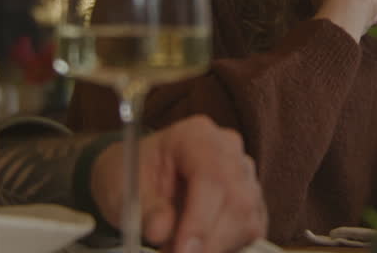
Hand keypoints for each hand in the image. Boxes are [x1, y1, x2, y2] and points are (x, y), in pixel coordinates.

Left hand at [90, 116, 265, 251]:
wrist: (140, 176)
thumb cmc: (133, 175)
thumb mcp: (123, 188)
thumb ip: (144, 209)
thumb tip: (161, 229)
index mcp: (195, 136)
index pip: (212, 175)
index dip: (200, 219)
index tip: (183, 250)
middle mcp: (228, 150)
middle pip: (237, 199)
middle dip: (209, 239)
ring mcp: (244, 174)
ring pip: (248, 219)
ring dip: (215, 246)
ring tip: (178, 248)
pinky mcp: (252, 201)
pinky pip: (250, 231)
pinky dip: (225, 247)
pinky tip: (198, 245)